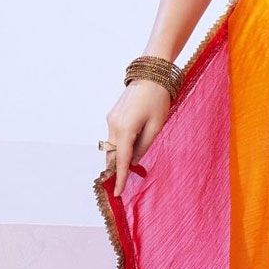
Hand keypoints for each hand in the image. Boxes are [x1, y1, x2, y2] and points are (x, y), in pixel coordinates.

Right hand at [104, 79, 173, 196]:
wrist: (151, 74)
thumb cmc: (158, 100)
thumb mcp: (156, 127)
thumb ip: (144, 147)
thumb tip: (134, 161)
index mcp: (125, 129)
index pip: (121, 161)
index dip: (120, 178)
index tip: (118, 193)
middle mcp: (113, 125)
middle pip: (111, 156)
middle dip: (116, 170)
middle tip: (125, 183)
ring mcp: (110, 119)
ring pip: (111, 147)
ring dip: (119, 157)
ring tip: (132, 165)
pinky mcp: (112, 115)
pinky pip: (113, 137)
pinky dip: (120, 146)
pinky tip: (131, 148)